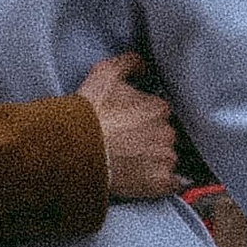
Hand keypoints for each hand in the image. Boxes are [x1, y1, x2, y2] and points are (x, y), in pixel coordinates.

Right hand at [78, 52, 181, 202]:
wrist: (77, 150)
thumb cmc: (90, 112)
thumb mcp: (105, 74)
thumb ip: (129, 62)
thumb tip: (143, 65)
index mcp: (159, 108)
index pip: (158, 112)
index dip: (142, 117)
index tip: (127, 123)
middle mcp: (168, 132)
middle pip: (163, 135)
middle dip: (149, 138)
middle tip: (126, 144)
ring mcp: (165, 159)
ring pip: (166, 158)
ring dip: (154, 159)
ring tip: (130, 163)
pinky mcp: (160, 183)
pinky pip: (169, 183)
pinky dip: (161, 182)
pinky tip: (143, 178)